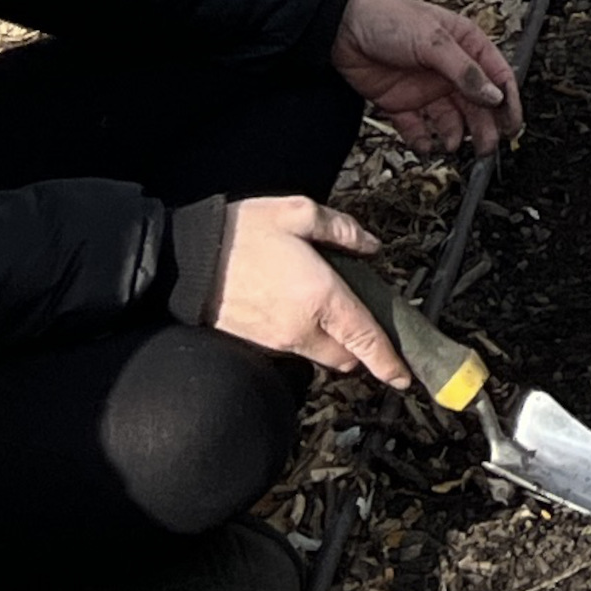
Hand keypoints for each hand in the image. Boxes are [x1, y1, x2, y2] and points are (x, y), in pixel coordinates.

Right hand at [203, 194, 406, 379]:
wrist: (186, 260)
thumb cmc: (242, 233)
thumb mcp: (297, 213)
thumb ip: (341, 230)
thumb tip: (371, 247)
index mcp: (322, 297)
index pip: (366, 339)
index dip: (389, 362)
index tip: (404, 377)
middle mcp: (303, 328)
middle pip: (345, 356)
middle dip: (358, 345)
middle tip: (357, 313)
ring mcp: (278, 341)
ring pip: (319, 355)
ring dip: (331, 340)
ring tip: (321, 301)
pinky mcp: (258, 344)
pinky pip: (294, 348)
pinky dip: (305, 336)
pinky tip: (293, 304)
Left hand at [332, 0, 524, 153]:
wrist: (338, 27)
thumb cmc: (386, 17)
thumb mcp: (432, 39)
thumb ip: (464, 70)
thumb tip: (494, 95)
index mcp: (463, 44)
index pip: (496, 75)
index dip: (508, 101)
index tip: (512, 125)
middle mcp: (448, 69)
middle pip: (477, 104)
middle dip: (485, 126)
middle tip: (487, 148)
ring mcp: (425, 88)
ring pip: (451, 119)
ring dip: (457, 135)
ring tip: (454, 146)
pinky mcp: (400, 104)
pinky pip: (418, 129)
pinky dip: (423, 141)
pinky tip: (425, 145)